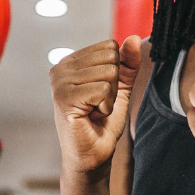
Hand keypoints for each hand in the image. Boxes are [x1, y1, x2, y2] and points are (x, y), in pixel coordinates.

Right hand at [50, 36, 142, 174]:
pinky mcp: (64, 97)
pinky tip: (92, 118)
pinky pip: (103, 90)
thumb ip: (127, 64)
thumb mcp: (120, 88)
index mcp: (70, 61)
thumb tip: (135, 38)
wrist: (93, 155)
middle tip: (98, 105)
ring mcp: (59, 82)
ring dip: (110, 98)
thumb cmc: (102, 123)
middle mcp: (60, 68)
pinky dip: (105, 108)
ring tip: (94, 112)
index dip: (116, 74)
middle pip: (111, 58)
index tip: (101, 95)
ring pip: (109, 73)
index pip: (110, 47)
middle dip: (113, 86)